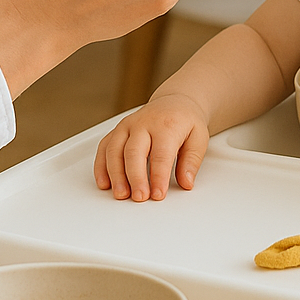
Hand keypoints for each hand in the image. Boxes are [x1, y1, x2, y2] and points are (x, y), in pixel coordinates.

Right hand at [94, 92, 209, 199]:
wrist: (175, 102)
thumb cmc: (186, 122)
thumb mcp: (199, 138)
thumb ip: (192, 162)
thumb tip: (186, 183)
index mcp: (167, 125)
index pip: (161, 154)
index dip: (158, 177)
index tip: (158, 195)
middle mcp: (143, 123)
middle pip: (134, 151)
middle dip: (135, 177)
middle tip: (139, 197)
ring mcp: (127, 126)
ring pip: (114, 149)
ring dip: (115, 174)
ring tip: (121, 194)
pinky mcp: (117, 130)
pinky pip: (104, 147)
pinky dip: (101, 166)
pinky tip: (105, 183)